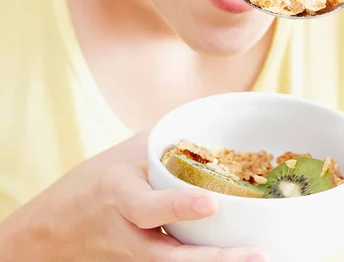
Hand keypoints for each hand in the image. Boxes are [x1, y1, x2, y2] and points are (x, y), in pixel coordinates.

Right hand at [0, 131, 265, 261]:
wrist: (53, 230)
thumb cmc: (91, 183)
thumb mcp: (123, 155)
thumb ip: (163, 145)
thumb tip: (209, 127)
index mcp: (117, 195)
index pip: (147, 206)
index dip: (179, 206)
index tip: (212, 202)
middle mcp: (126, 232)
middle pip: (168, 258)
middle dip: (213, 261)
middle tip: (256, 254)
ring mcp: (134, 256)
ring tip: (257, 260)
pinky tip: (235, 259)